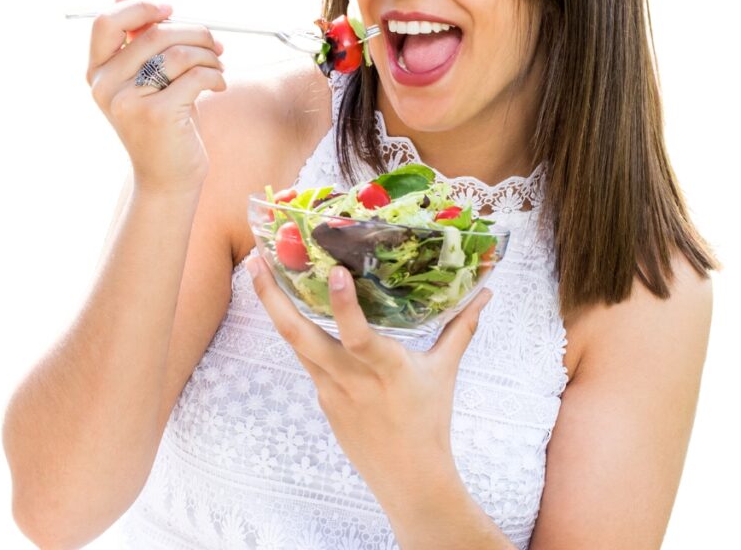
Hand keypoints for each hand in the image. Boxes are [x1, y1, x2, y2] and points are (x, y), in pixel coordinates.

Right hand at [86, 0, 226, 195]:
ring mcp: (127, 101)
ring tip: (219, 66)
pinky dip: (215, 75)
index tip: (170, 10)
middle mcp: (104, 85)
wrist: (167, 177)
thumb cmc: (163, 121)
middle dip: (194, 32)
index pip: (106, 22)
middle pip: (155, 34)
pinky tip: (218, 85)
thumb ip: (137, 37)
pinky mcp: (156, 115)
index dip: (140, 8)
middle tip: (216, 43)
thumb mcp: (147, 77)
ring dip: (209, 54)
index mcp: (97, 71)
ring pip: (178, 53)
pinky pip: (195, 76)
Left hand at [246, 244, 492, 508]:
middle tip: (255, 259)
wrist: (409, 481)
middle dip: (273, 298)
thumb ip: (461, 327)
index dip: (344, 305)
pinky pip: (306, 358)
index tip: (334, 271)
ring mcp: (330, 391)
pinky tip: (289, 306)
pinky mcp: (322, 400)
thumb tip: (485, 293)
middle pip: (301, 337)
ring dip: (273, 307)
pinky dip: (297, 331)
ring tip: (257, 269)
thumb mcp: (444, 370)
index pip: (360, 336)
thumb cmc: (429, 421)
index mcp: (386, 368)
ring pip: (295, 344)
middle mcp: (351, 378)